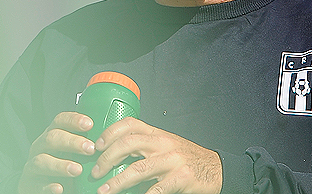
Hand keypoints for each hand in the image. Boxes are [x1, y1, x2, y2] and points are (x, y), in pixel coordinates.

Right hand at [18, 112, 95, 193]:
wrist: (45, 186)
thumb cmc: (64, 165)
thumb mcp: (72, 152)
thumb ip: (84, 144)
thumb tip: (106, 138)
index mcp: (52, 135)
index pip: (60, 121)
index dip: (73, 120)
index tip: (89, 124)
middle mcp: (40, 147)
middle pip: (52, 138)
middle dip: (71, 142)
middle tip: (90, 148)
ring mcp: (33, 165)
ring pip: (42, 161)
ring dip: (60, 165)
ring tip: (78, 170)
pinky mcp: (30, 184)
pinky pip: (37, 184)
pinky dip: (49, 186)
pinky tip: (60, 188)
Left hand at [91, 117, 221, 193]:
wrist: (215, 168)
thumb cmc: (186, 158)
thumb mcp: (165, 145)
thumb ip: (144, 147)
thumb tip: (114, 156)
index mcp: (157, 134)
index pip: (129, 124)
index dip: (109, 132)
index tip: (97, 145)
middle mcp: (163, 143)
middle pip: (128, 144)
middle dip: (107, 158)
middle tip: (95, 171)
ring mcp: (172, 160)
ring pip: (138, 169)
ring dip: (117, 181)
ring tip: (104, 190)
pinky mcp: (181, 177)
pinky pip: (157, 189)